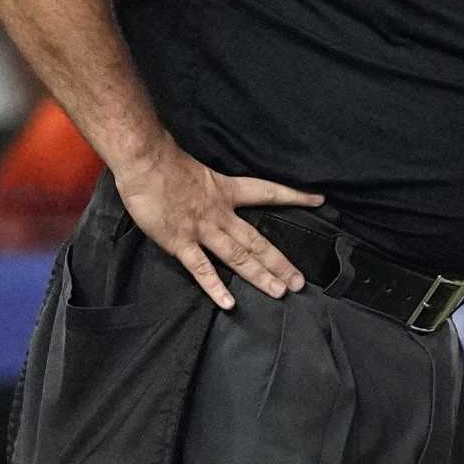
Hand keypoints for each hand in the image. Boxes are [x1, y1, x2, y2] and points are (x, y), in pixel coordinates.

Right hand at [113, 140, 325, 308]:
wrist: (145, 161)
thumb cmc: (165, 161)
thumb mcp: (198, 171)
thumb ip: (209, 188)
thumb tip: (212, 195)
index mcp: (226, 190)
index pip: (268, 192)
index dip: (294, 196)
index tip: (319, 200)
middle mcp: (221, 213)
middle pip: (257, 240)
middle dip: (279, 262)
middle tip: (299, 282)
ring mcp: (202, 229)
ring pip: (238, 256)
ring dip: (259, 275)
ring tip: (279, 292)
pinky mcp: (180, 243)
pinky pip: (201, 269)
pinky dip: (215, 287)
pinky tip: (229, 303)